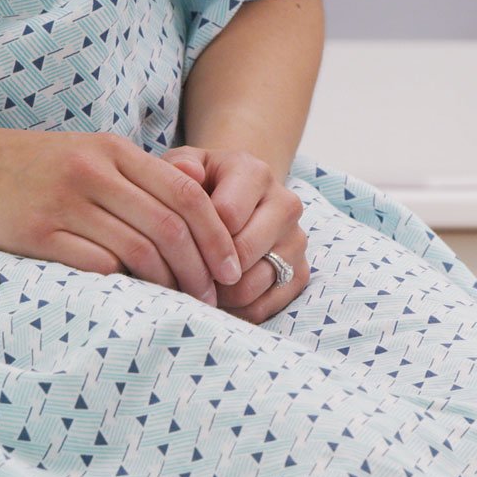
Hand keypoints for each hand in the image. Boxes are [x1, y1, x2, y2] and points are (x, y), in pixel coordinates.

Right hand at [0, 129, 241, 304]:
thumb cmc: (28, 167)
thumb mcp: (86, 154)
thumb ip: (137, 177)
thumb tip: (198, 208)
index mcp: (111, 151)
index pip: (185, 193)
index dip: (217, 234)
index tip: (232, 267)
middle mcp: (92, 172)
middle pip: (169, 224)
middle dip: (200, 267)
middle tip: (213, 297)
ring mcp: (63, 202)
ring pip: (138, 248)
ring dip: (168, 283)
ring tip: (181, 304)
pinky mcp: (36, 233)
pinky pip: (95, 264)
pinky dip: (123, 285)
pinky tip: (135, 301)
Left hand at [161, 145, 308, 323]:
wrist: (238, 198)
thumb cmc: (203, 184)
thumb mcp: (185, 166)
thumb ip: (179, 164)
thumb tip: (186, 172)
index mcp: (256, 173)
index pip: (226, 216)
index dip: (196, 237)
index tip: (176, 244)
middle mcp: (286, 204)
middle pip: (242, 254)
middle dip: (206, 269)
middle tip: (182, 273)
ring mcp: (297, 241)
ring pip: (250, 286)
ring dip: (216, 294)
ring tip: (196, 285)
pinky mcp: (300, 273)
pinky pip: (263, 308)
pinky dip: (234, 311)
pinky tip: (217, 297)